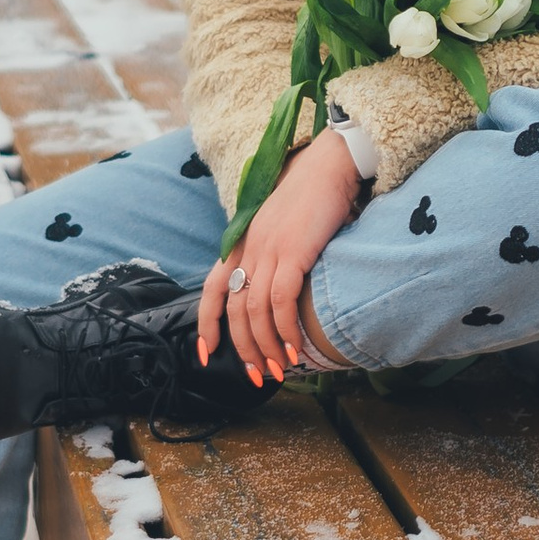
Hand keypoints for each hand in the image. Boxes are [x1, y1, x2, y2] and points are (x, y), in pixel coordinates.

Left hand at [198, 128, 362, 388]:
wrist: (331, 163)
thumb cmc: (313, 193)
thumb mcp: (282, 225)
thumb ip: (273, 251)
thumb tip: (280, 285)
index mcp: (243, 241)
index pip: (213, 288)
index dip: (207, 324)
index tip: (207, 354)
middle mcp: (249, 248)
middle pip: (235, 310)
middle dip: (243, 349)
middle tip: (258, 376)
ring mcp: (268, 250)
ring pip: (255, 312)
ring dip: (266, 346)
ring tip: (280, 369)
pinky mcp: (293, 252)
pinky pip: (281, 301)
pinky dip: (284, 329)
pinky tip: (294, 346)